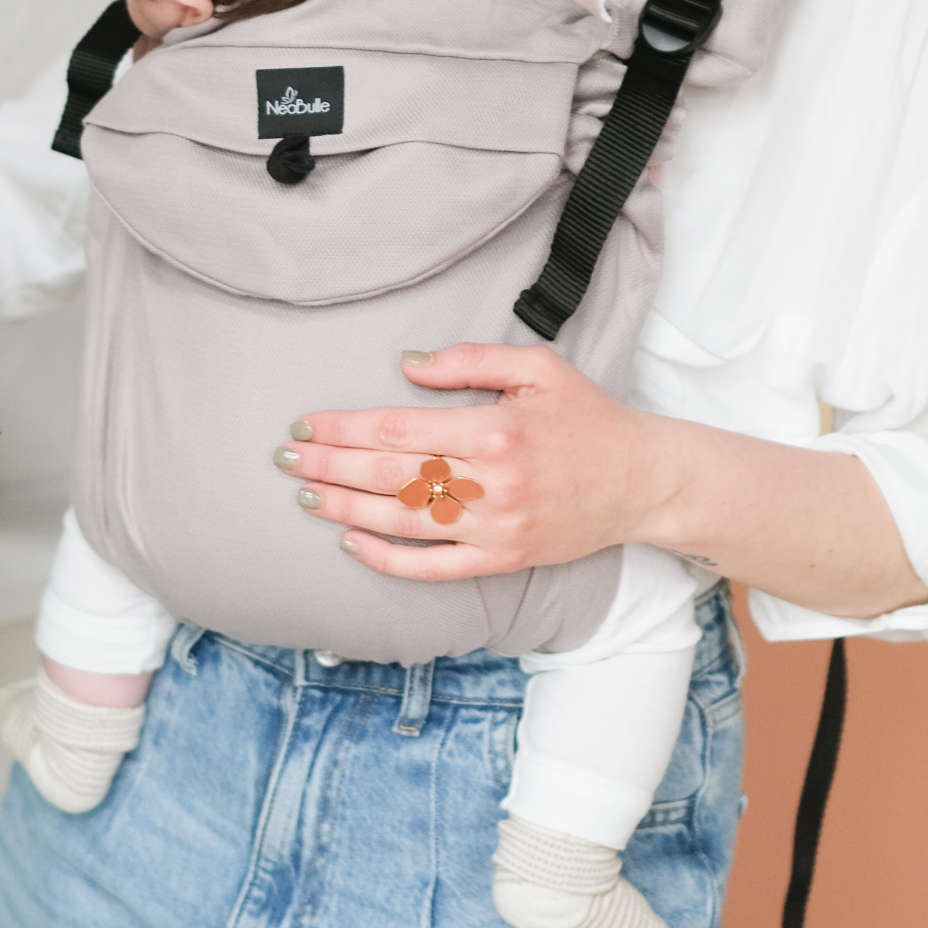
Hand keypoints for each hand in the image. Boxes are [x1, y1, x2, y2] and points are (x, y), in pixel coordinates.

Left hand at [280, 344, 664, 581]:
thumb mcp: (538, 368)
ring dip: (345, 511)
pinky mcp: (503, 560)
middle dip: (329, 467)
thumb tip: (407, 365)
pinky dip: (388, 560)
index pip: (397, 429)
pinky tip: (353, 545)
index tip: (306, 425)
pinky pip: (434, 567)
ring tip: (306, 497)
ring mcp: (496, 527)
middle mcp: (491, 482)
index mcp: (494, 429)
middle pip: (389, 476)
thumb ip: (470, 360)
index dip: (343, 428)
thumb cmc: (587, 418)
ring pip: (402, 522)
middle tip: (285, 459)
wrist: (643, 480)